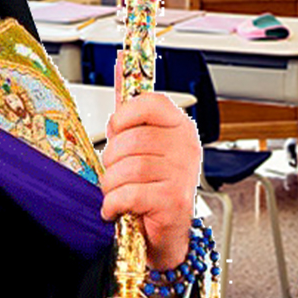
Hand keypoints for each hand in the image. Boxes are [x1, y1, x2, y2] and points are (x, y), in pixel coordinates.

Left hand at [99, 91, 201, 272]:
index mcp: (180, 126)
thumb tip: (121, 63)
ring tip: (117, 194)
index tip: (118, 132)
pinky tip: (116, 209)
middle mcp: (186, 146)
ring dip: (111, 186)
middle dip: (111, 161)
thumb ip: (130, 108)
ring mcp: (183, 173)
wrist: (166, 234)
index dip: (124, 117)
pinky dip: (113, 204)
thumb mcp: (140, 143)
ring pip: (126, 168)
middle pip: (130, 140)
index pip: (149, 102)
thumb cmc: (152, 186)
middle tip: (117, 175)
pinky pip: (128, 194)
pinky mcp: (174, 201)